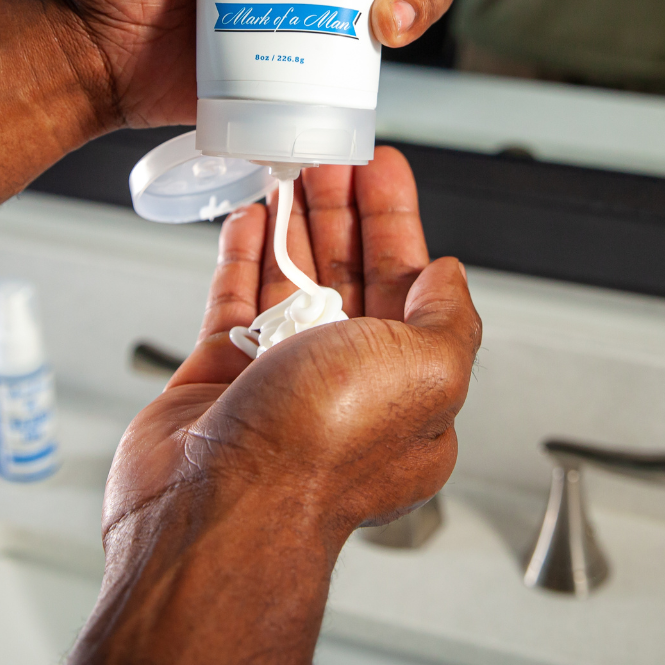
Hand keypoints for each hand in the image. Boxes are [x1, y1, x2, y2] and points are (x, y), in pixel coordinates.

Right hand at [60, 148, 480, 664]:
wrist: (215, 507)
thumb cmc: (319, 449)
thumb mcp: (426, 370)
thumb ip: (449, 318)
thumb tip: (449, 277)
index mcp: (406, 387)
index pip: (409, 282)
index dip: (396, 219)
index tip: (381, 168)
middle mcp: (345, 383)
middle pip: (349, 272)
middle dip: (341, 209)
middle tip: (328, 156)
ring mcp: (279, 380)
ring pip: (291, 279)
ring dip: (292, 222)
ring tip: (287, 169)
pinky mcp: (222, 378)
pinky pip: (235, 299)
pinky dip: (243, 253)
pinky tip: (249, 217)